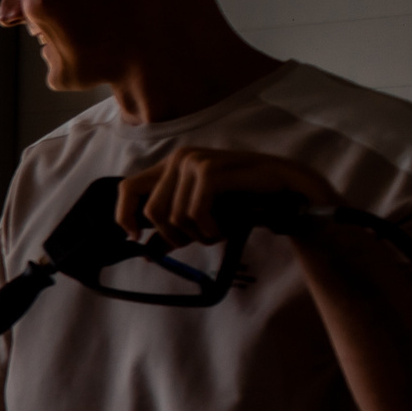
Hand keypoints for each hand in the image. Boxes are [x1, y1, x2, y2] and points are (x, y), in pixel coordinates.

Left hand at [116, 147, 334, 248]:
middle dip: (175, 236)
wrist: (287, 192)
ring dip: (197, 235)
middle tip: (201, 239)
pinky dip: (208, 228)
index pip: (128, 188)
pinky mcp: (211, 170)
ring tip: (218, 231)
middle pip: (152, 212)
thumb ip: (174, 230)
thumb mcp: (202, 219)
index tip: (135, 238)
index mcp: (171, 167)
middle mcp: (179, 159)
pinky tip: (224, 228)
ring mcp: (194, 161)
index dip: (124, 216)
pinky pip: (193, 212)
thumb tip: (146, 251)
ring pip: (173, 215)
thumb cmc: (245, 204)